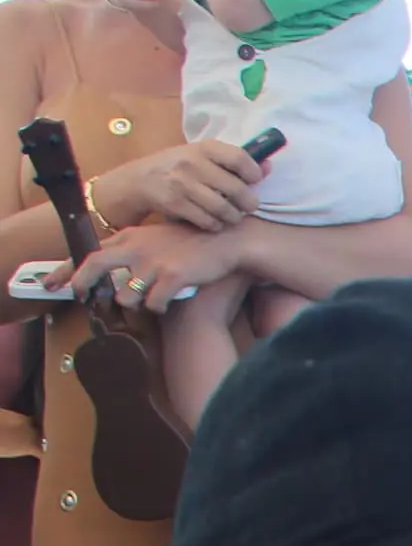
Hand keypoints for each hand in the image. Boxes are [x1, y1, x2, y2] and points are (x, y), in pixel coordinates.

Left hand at [69, 216, 240, 315]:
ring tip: (145, 300)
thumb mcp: (155, 239)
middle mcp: (136, 248)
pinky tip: (167, 303)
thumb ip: (132, 250)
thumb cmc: (192, 242)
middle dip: (82, 284)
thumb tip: (115, 272)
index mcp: (130, 238)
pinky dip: (158, 307)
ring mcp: (153, 262)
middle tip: (80, 298)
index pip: (89, 252)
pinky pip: (154, 304)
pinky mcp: (172, 276)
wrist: (226, 239)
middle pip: (95, 265)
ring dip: (131, 303)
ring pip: (126, 296)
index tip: (51, 282)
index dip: (67, 269)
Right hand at [92, 138, 264, 234]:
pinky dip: (215, 225)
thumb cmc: (180, 168)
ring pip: (225, 209)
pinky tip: (213, 221)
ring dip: (233, 217)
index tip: (254, 182)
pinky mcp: (175, 203)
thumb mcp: (203, 157)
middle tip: (246, 206)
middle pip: (238, 190)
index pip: (240, 159)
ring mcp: (182, 184)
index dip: (254, 174)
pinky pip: (208, 221)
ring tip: (231, 215)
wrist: (139, 180)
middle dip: (248, 203)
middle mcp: (193, 163)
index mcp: (203, 147)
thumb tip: (269, 166)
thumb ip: (234, 162)